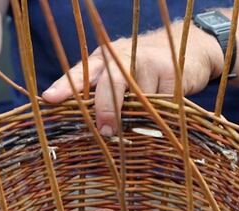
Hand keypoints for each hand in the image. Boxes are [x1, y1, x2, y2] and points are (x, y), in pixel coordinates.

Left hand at [42, 24, 224, 135]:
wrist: (188, 50)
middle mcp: (122, 56)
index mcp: (102, 60)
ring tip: (145, 113)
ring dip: (138, 115)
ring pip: (137, 100)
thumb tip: (90, 132)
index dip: (65, 86)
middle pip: (110, 84)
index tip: (50, 99)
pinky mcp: (171, 72)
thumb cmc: (143, 71)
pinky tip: (162, 106)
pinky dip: (159, 112)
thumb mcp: (119, 77)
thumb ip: (102, 96)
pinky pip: (160, 103)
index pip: (80, 73)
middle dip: (106, 108)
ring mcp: (147, 62)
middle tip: (106, 130)